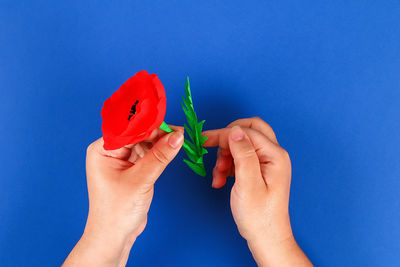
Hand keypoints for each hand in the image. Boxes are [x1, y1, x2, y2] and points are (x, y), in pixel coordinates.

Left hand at [63, 127, 183, 266]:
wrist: (114, 236)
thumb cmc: (117, 211)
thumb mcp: (140, 180)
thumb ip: (159, 156)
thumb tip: (177, 136)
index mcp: (102, 150)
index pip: (129, 130)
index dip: (151, 126)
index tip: (171, 125)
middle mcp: (109, 152)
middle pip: (137, 135)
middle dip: (158, 134)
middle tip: (179, 134)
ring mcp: (120, 160)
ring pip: (144, 143)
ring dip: (160, 142)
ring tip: (178, 140)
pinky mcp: (131, 169)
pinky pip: (146, 154)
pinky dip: (158, 152)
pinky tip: (170, 149)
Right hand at [203, 117, 311, 265]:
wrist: (266, 237)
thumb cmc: (258, 216)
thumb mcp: (248, 184)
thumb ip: (243, 155)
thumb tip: (235, 130)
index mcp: (275, 156)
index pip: (246, 132)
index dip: (224, 134)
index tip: (204, 141)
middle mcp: (274, 155)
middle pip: (248, 131)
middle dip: (227, 141)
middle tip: (214, 154)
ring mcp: (268, 162)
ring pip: (242, 143)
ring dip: (226, 156)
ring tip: (218, 176)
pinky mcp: (260, 169)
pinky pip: (241, 157)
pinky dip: (228, 165)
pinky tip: (221, 180)